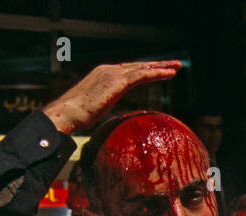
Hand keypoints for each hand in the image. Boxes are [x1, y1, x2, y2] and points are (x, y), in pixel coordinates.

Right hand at [42, 61, 181, 134]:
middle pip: (138, 66)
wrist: (68, 113)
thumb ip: (104, 107)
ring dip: (161, 67)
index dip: (144, 69)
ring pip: (143, 68)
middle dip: (156, 65)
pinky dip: (158, 74)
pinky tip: (170, 75)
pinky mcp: (117, 81)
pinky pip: (142, 75)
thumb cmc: (77, 116)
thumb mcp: (95, 109)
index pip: (128, 70)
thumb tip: (109, 120)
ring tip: (177, 67)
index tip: (157, 70)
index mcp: (103, 75)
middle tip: (173, 65)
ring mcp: (112, 74)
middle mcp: (108, 70)